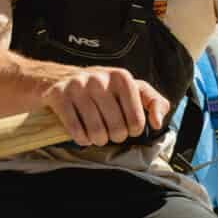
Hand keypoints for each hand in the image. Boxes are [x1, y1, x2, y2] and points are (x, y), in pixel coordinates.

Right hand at [41, 67, 168, 145]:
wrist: (59, 78)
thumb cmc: (103, 88)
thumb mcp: (131, 89)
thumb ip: (153, 102)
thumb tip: (158, 122)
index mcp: (122, 77)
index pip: (137, 121)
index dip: (133, 131)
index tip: (126, 126)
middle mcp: (100, 79)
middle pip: (117, 130)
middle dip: (115, 137)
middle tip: (110, 131)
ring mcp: (78, 87)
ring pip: (97, 133)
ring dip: (98, 140)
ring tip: (97, 134)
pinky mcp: (60, 96)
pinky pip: (76, 131)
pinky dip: (81, 139)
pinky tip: (83, 134)